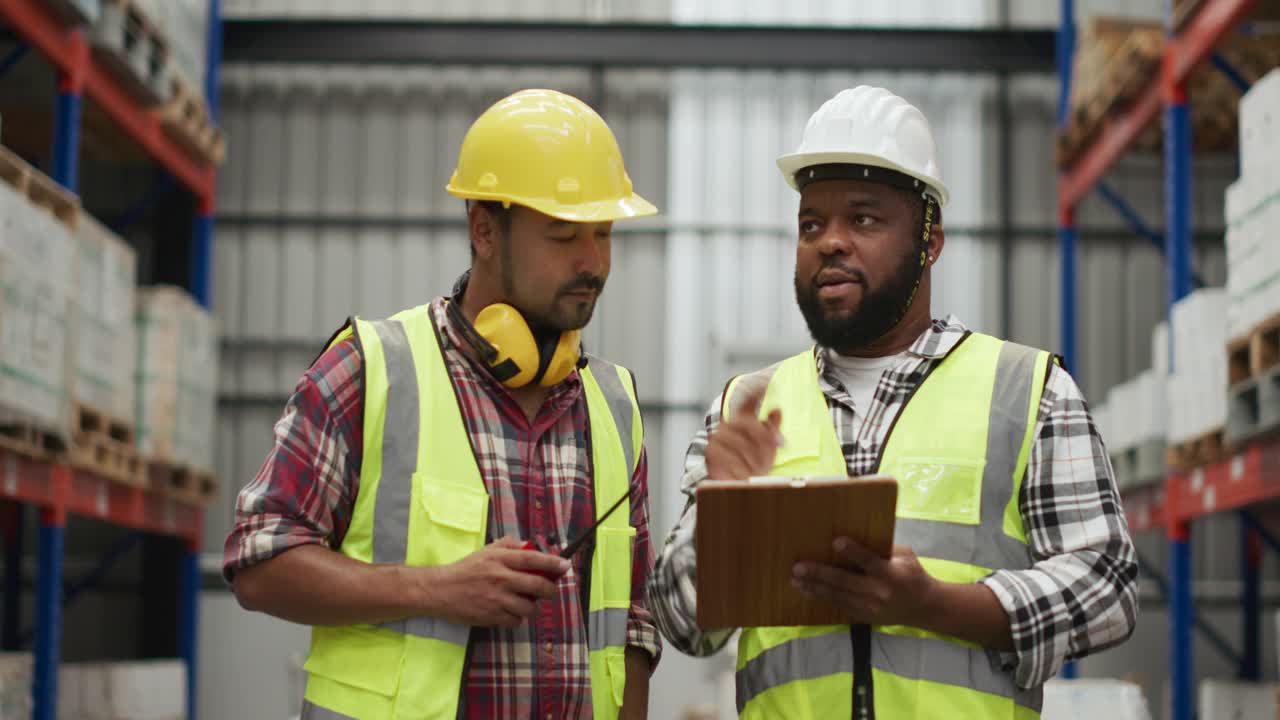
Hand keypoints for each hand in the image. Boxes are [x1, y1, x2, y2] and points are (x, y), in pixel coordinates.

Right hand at [426, 536, 569, 627]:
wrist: (441, 590)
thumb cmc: (465, 569)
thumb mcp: (485, 551)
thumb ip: (507, 546)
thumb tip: (527, 545)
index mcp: (499, 559)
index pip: (532, 559)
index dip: (552, 563)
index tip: (565, 566)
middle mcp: (500, 578)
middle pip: (537, 586)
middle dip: (550, 589)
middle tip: (551, 589)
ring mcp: (496, 599)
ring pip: (529, 608)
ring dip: (532, 606)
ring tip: (527, 602)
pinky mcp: (491, 616)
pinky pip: (515, 621)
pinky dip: (517, 618)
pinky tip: (511, 612)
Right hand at [705, 384, 783, 480]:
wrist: (735, 487)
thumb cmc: (754, 464)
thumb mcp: (768, 448)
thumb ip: (772, 429)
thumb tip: (777, 410)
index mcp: (743, 421)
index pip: (749, 402)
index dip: (757, 391)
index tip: (767, 382)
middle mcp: (728, 426)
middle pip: (749, 423)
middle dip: (765, 437)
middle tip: (778, 446)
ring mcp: (718, 438)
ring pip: (741, 443)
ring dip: (755, 458)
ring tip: (758, 469)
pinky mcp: (711, 453)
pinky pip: (731, 458)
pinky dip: (741, 468)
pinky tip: (745, 474)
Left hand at [791, 539, 937, 626]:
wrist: (924, 608)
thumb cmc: (913, 575)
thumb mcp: (905, 557)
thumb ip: (883, 549)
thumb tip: (856, 535)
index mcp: (891, 574)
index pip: (869, 561)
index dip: (853, 551)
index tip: (835, 541)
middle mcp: (879, 592)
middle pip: (845, 582)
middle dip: (819, 574)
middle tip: (798, 567)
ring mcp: (870, 608)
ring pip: (837, 596)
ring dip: (814, 588)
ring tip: (795, 581)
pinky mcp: (864, 617)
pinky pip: (839, 606)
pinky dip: (822, 598)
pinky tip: (808, 591)